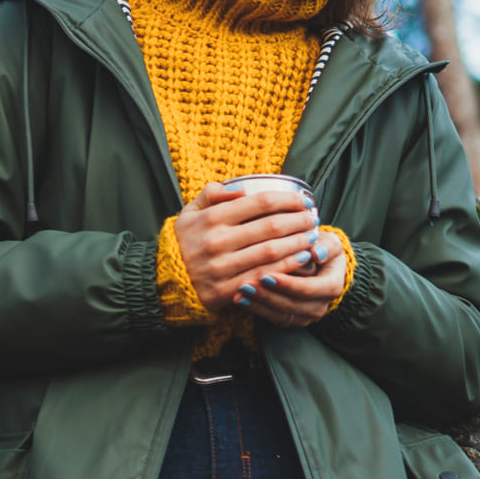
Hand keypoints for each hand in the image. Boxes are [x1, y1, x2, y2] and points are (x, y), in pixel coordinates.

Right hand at [173, 182, 327, 311]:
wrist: (166, 280)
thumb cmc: (186, 242)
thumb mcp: (189, 212)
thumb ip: (212, 194)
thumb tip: (241, 188)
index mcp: (212, 218)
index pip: (260, 203)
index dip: (288, 200)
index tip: (304, 199)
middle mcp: (217, 241)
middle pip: (271, 227)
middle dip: (299, 221)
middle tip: (313, 218)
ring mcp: (222, 267)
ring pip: (271, 252)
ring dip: (298, 243)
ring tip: (313, 236)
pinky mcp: (226, 290)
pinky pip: (264, 276)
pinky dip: (287, 267)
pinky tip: (302, 259)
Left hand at [235, 233, 349, 327]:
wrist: (317, 262)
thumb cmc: (321, 247)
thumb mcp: (329, 242)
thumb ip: (327, 246)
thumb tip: (317, 253)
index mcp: (332, 286)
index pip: (309, 289)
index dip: (288, 284)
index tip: (266, 275)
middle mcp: (320, 305)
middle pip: (292, 304)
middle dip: (267, 295)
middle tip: (245, 284)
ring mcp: (305, 315)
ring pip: (280, 314)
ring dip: (258, 303)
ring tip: (240, 291)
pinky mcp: (290, 318)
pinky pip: (271, 318)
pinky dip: (255, 308)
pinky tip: (239, 299)